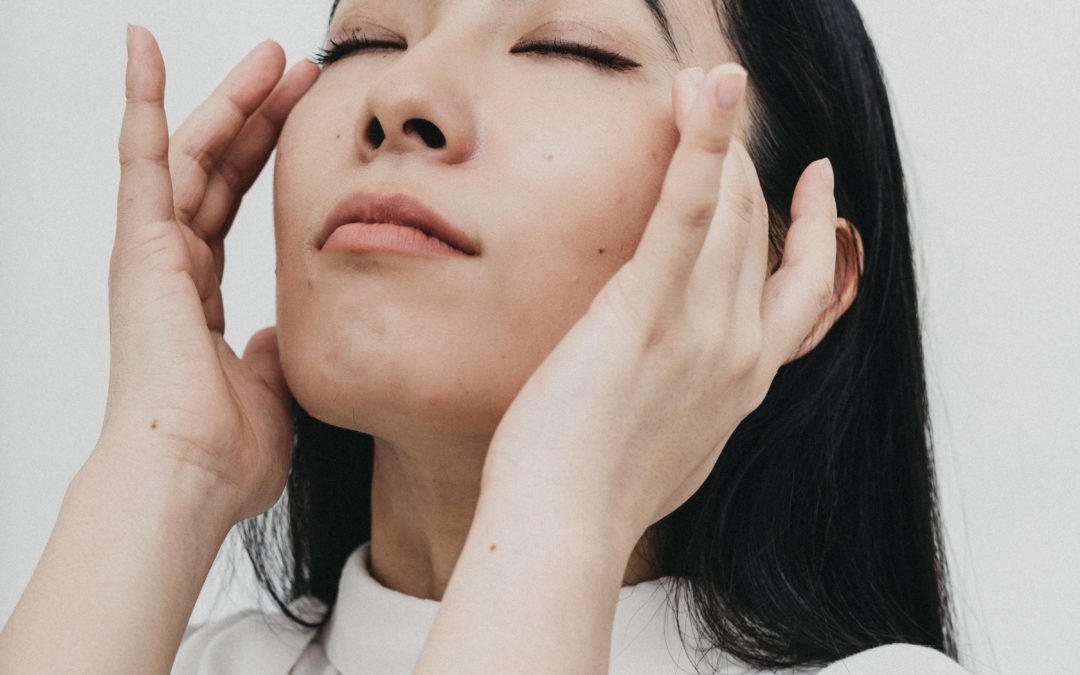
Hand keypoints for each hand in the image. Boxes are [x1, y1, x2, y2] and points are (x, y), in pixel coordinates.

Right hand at [101, 26, 318, 523]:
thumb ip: (273, 357)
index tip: (300, 116)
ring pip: (191, 154)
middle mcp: (172, 267)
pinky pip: (143, 161)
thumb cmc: (223, 454)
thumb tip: (279, 335)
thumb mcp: (272, 392)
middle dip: (256, 115)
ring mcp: (153, 255)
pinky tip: (144, 51)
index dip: (264, 156)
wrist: (189, 478)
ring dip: (228, 99)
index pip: (232, 205)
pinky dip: (142, 104)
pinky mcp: (140, 249)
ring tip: (271, 54)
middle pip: (218, 169)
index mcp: (198, 296)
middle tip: (295, 69)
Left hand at [484, 64, 839, 547]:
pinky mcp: (647, 312)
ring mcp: (703, 329)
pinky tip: (708, 92)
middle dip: (743, 159)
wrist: (565, 526)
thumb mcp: (675, 448)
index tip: (816, 186)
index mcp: (747, 379)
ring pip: (733, 209)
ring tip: (701, 81)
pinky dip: (703, 147)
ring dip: (721, 137)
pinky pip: (688, 213)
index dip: (814, 228)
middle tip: (714, 99)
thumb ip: (695, 404)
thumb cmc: (599, 495)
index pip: (800, 285)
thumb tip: (681, 389)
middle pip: (759, 229)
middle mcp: (742, 349)